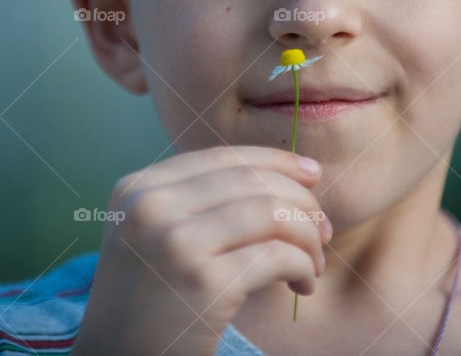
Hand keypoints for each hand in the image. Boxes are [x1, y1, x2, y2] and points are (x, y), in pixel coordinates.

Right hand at [70, 145, 332, 355]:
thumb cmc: (147, 304)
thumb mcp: (152, 236)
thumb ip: (197, 202)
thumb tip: (287, 173)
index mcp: (137, 190)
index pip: (223, 157)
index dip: (277, 161)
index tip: (313, 175)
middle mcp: (150, 207)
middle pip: (252, 180)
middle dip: (301, 202)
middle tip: (322, 231)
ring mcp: (173, 242)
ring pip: (272, 213)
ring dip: (307, 236)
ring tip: (313, 263)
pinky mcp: (202, 282)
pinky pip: (278, 256)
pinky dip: (303, 266)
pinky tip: (302, 285)